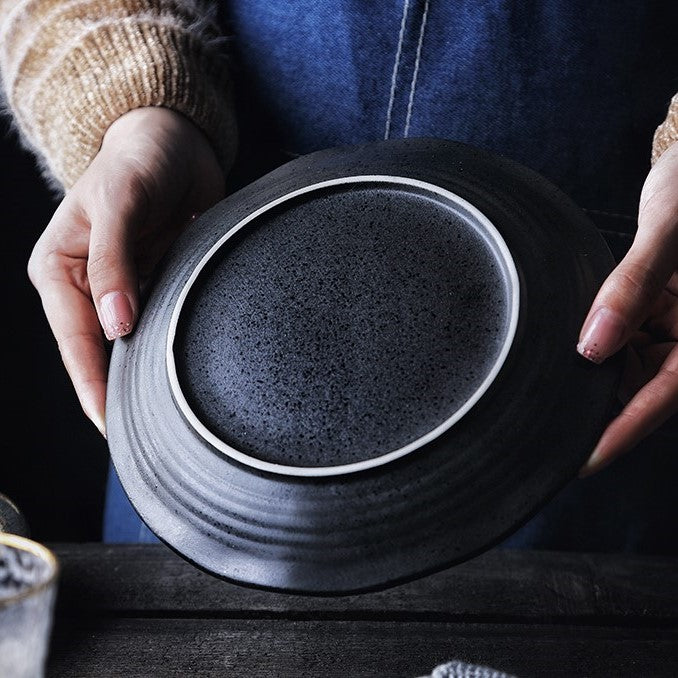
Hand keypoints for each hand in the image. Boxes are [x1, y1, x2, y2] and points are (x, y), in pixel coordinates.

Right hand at [27, 107, 225, 436]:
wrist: (176, 142)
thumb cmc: (138, 163)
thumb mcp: (117, 204)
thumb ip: (112, 262)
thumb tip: (115, 326)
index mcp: (60, 270)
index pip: (75, 340)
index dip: (92, 385)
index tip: (111, 425)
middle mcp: (88, 286)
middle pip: (100, 352)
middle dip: (117, 391)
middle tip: (141, 435)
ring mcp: (125, 289)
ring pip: (132, 344)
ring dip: (146, 374)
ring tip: (165, 416)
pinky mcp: (157, 285)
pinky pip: (161, 325)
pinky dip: (170, 348)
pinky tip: (185, 374)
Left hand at [577, 141, 677, 476]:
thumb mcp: (672, 228)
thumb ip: (634, 285)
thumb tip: (593, 345)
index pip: (668, 392)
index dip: (625, 430)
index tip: (584, 459)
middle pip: (648, 384)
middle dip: (603, 404)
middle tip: (551, 423)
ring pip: (634, 363)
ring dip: (598, 372)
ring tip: (554, 383)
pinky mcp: (660, 304)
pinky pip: (629, 336)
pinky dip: (600, 342)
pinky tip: (576, 341)